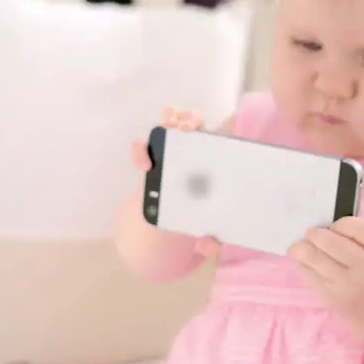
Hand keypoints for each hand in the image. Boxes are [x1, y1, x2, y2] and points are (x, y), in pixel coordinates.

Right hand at [129, 107, 222, 258]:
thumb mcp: (204, 234)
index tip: (220, 129)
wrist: (163, 228)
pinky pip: (142, 148)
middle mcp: (191, 153)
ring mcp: (168, 153)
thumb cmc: (192, 222)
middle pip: (194, 123)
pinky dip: (141, 150)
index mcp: (212, 165)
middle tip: (189, 128)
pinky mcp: (148, 162)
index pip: (220, 140)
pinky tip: (145, 164)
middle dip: (192, 119)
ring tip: (168, 128)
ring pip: (169, 123)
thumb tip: (211, 245)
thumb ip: (210, 242)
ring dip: (169, 119)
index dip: (223, 128)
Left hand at [289, 217, 363, 319]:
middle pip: (330, 242)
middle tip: (311, 235)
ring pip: (313, 257)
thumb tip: (322, 224)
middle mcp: (362, 266)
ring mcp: (344, 283)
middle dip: (314, 234)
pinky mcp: (329, 295)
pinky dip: (302, 264)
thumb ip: (357, 233)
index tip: (335, 227)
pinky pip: (307, 273)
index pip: (356, 228)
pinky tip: (307, 263)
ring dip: (301, 248)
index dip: (340, 224)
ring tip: (301, 247)